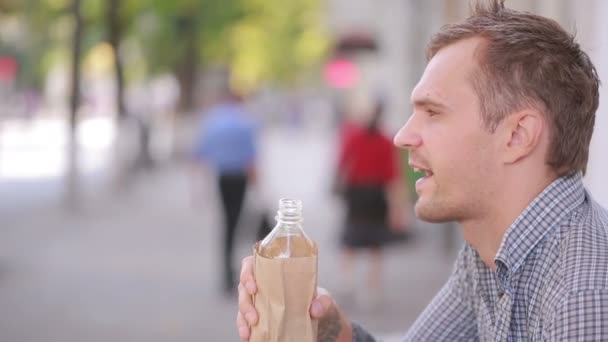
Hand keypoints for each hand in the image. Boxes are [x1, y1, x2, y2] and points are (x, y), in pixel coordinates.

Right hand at [236, 257, 352, 341]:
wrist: (322, 321)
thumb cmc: (319, 301)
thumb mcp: (325, 299)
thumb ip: (323, 301)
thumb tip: (314, 309)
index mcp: (274, 271)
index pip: (251, 264)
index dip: (247, 274)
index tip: (254, 287)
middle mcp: (262, 285)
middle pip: (243, 289)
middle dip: (245, 303)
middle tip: (254, 318)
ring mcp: (259, 302)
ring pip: (242, 307)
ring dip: (242, 319)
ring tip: (249, 331)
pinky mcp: (259, 318)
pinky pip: (245, 323)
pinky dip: (245, 330)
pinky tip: (248, 338)